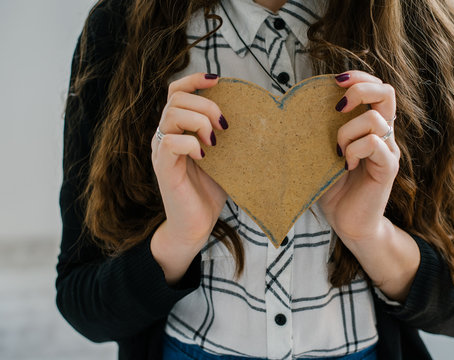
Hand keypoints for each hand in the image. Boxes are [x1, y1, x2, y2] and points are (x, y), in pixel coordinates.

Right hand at [150, 72, 228, 282]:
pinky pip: (170, 143)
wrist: (196, 224)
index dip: (194, 80)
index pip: (177, 91)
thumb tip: (256, 117)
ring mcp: (162, 150)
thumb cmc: (210, 190)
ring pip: (171, 115)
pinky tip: (205, 156)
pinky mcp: (162, 167)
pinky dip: (190, 144)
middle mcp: (166, 134)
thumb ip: (227, 135)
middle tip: (225, 124)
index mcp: (179, 128)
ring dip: (198, 121)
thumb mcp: (224, 156)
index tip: (218, 81)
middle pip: (176, 98)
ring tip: (215, 140)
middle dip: (205, 104)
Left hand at [318, 70, 399, 246]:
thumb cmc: (333, 189)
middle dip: (360, 90)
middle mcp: (384, 134)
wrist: (348, 223)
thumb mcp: (321, 154)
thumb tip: (287, 110)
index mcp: (369, 126)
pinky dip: (356, 149)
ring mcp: (388, 150)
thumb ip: (317, 132)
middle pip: (387, 92)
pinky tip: (345, 165)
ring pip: (376, 120)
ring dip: (348, 131)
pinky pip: (376, 144)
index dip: (359, 76)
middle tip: (337, 106)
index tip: (336, 80)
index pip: (376, 88)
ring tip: (337, 151)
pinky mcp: (388, 168)